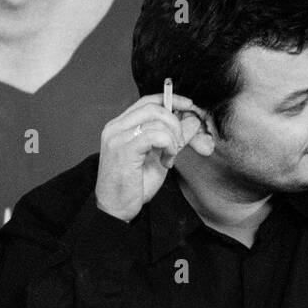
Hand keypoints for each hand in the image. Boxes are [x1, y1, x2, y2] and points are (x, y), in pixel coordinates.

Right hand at [94, 93, 206, 221]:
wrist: (116, 209)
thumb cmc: (135, 184)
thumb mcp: (159, 155)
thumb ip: (173, 137)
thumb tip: (192, 120)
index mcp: (120, 126)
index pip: (147, 101)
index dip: (170, 99)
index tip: (189, 105)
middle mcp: (115, 127)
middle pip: (154, 107)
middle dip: (176, 122)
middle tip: (179, 144)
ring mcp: (117, 136)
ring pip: (157, 120)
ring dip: (172, 138)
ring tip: (170, 157)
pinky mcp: (123, 148)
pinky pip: (155, 135)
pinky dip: (168, 145)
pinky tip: (166, 161)